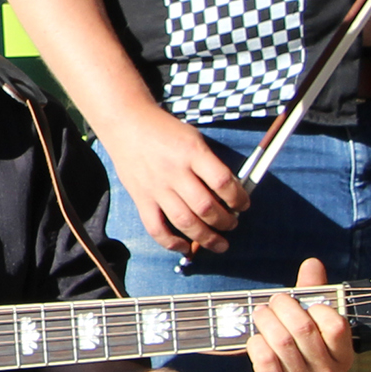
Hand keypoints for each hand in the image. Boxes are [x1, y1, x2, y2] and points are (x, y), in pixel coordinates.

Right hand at [108, 111, 247, 255]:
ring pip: (184, 222)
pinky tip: (186, 248)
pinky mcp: (141, 199)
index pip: (222, 182)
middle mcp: (174, 172)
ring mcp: (156, 188)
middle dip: (225, 222)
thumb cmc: (164, 130)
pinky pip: (156, 228)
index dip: (238, 198)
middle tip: (232, 224)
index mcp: (192, 152)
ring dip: (206, 238)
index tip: (244, 204)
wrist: (126, 123)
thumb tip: (228, 193)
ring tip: (219, 243)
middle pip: (205, 207)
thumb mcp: (193, 137)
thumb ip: (209, 163)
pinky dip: (172, 243)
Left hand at [232, 259, 355, 371]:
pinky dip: (255, 343)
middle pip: (303, 328)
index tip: (299, 301)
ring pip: (282, 341)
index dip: (314, 306)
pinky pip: (264, 358)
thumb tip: (313, 264)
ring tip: (259, 315)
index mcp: (342, 357)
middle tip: (272, 303)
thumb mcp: (309, 335)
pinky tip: (255, 341)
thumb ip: (312, 298)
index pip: (336, 324)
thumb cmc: (292, 364)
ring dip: (265, 321)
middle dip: (282, 307)